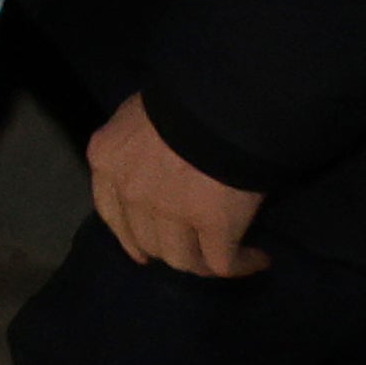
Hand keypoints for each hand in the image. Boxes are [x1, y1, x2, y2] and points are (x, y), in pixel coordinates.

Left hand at [89, 93, 268, 277]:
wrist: (224, 100)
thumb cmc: (184, 98)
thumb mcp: (140, 114)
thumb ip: (137, 145)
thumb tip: (156, 164)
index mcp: (107, 159)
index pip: (111, 212)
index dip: (130, 236)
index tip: (144, 251)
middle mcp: (131, 191)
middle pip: (148, 240)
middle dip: (172, 249)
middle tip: (197, 248)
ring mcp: (170, 212)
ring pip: (183, 259)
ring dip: (206, 264)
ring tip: (231, 256)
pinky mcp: (214, 227)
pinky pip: (223, 264)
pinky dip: (241, 266)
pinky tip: (258, 258)